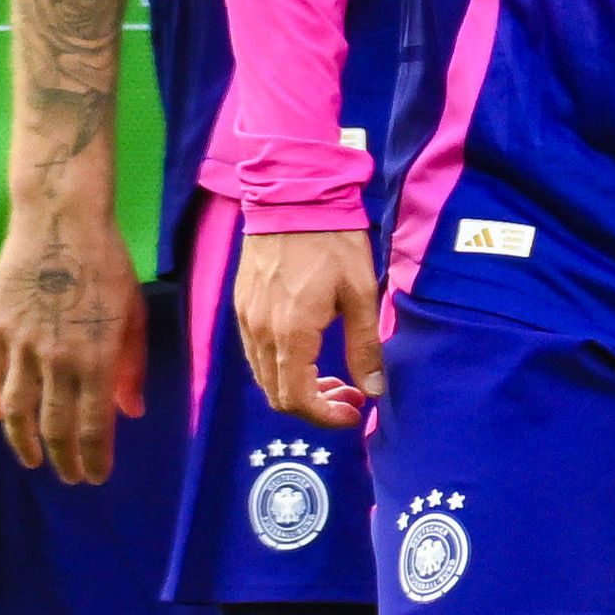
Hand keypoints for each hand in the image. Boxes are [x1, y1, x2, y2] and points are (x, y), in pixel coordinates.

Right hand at [0, 193, 142, 477]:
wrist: (61, 223)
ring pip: (17, 409)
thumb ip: (131, 367)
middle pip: (54, 424)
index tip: (96, 477)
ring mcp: (22, 344)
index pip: (93, 424)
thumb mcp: (132, 315)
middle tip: (69, 476)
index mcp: (97, 357)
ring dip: (23, 440)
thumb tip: (133, 411)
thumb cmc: (108, 265)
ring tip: (32, 459)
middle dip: (63, 457)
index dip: (94, 456)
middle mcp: (57, 358)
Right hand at [236, 221, 384, 427]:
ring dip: (296, 388)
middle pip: (277, 394)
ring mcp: (245, 320)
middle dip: (314, 406)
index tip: (354, 413)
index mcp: (290, 334)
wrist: (292, 198)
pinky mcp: (242, 307)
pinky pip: (255, 354)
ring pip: (264, 376)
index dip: (326, 416)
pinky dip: (281, 367)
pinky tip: (308, 355)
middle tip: (349, 396)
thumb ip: (364, 347)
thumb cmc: (333, 243)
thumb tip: (372, 391)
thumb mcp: (361, 295)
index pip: (297, 399)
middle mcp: (259, 333)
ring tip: (333, 378)